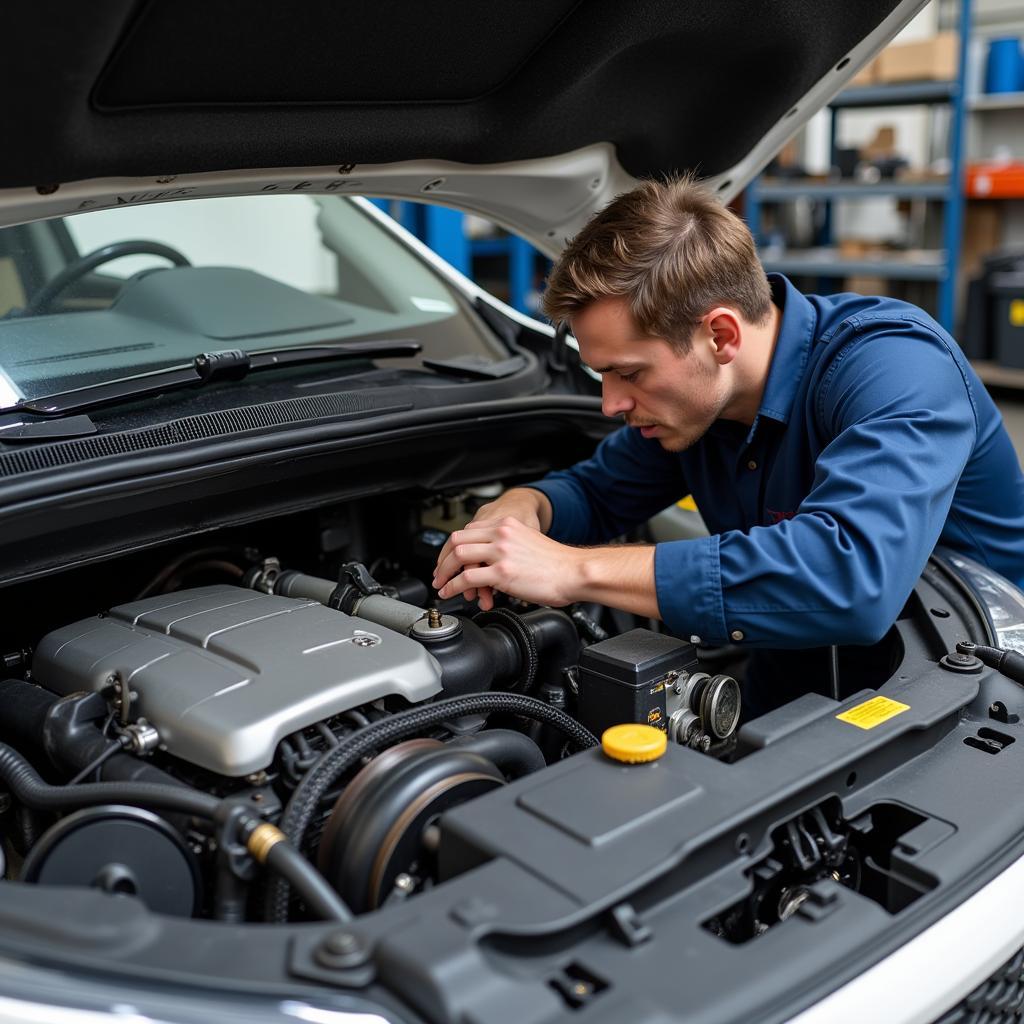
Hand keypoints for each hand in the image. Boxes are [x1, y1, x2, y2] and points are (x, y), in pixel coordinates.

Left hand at [432, 489, 551, 607]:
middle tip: (439, 572)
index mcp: (507, 525)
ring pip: (458, 556)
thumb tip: (490, 562)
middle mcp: (502, 534)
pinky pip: (468, 578)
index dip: (452, 546)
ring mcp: (501, 552)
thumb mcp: (528, 543)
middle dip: (443, 558)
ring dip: (444, 572)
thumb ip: (507, 546)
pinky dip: (453, 587)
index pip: (467, 529)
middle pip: (457, 539)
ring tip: (441, 584)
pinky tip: (450, 593)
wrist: (575, 572)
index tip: (447, 558)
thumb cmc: (557, 564)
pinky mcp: (503, 572)